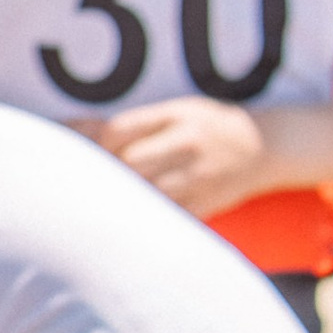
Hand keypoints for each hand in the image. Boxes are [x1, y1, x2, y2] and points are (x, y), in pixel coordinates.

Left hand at [89, 97, 272, 216]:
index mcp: (176, 116)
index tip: (79, 152)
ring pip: (144, 194)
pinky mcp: (203, 206)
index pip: (119, 130)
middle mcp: (187, 145)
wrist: (261, 147)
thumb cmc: (203, 126)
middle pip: (128, 163)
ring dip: (116, 198)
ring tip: (93, 203)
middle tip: (78, 182)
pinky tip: (122, 221)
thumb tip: (71, 128)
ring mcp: (197, 177)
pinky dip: (141, 219)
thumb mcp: (173, 112)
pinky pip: (164, 217)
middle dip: (101, 173)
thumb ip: (129, 124)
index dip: (92, 143)